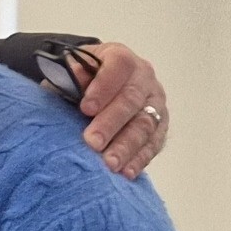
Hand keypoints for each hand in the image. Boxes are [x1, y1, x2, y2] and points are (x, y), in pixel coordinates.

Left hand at [74, 42, 167, 179]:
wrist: (98, 89)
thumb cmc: (80, 82)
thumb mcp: (70, 73)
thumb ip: (69, 77)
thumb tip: (71, 80)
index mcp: (120, 58)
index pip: (118, 66)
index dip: (103, 86)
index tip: (85, 108)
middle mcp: (143, 77)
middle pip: (132, 99)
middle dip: (111, 122)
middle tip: (92, 143)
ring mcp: (155, 102)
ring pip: (146, 123)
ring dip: (127, 146)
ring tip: (109, 164)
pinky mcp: (161, 125)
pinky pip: (154, 142)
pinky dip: (140, 158)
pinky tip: (127, 172)